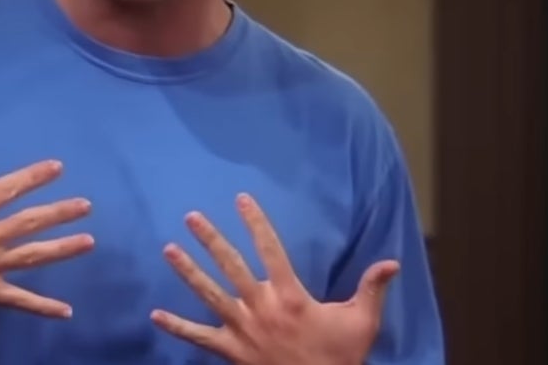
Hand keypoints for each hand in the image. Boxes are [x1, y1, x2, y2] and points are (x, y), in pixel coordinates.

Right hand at [0, 126, 94, 326]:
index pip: (6, 189)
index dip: (33, 177)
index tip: (58, 167)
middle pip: (31, 222)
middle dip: (60, 212)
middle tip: (86, 205)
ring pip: (34, 257)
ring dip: (63, 248)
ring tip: (89, 241)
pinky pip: (20, 301)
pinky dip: (43, 307)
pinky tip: (67, 311)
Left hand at [151, 193, 397, 364]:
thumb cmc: (341, 358)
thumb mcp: (362, 321)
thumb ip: (373, 287)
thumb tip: (393, 261)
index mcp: (291, 296)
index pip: (270, 249)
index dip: (255, 222)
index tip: (241, 198)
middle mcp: (262, 308)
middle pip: (232, 266)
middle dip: (211, 239)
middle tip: (191, 216)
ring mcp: (243, 330)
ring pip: (210, 294)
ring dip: (188, 271)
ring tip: (168, 249)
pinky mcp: (231, 352)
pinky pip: (199, 338)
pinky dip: (177, 327)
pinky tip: (155, 315)